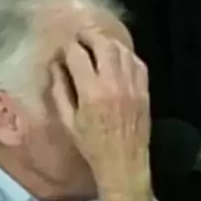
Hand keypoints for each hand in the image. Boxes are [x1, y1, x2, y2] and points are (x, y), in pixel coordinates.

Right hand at [50, 30, 153, 200]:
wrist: (123, 163)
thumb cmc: (92, 146)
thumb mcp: (68, 122)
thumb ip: (59, 91)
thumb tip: (55, 67)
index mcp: (91, 93)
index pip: (77, 55)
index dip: (68, 48)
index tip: (63, 50)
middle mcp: (113, 84)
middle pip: (102, 44)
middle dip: (88, 36)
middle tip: (80, 37)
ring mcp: (132, 85)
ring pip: (121, 49)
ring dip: (107, 42)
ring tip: (97, 43)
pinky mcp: (145, 90)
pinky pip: (137, 62)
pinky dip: (126, 55)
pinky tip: (117, 57)